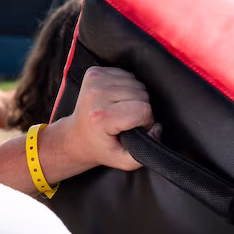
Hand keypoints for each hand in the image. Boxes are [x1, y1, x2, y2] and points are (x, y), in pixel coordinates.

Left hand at [38, 65, 152, 178]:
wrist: (76, 137)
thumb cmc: (101, 148)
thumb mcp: (124, 160)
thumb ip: (146, 150)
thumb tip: (157, 127)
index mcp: (102, 117)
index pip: (143, 110)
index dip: (146, 121)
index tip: (137, 129)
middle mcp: (96, 95)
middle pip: (142, 94)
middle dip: (141, 109)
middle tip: (128, 121)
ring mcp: (94, 81)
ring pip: (136, 82)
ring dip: (135, 97)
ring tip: (122, 110)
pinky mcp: (94, 72)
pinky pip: (126, 74)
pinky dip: (127, 86)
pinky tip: (117, 99)